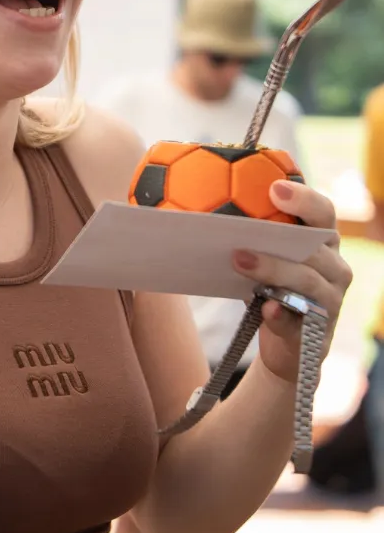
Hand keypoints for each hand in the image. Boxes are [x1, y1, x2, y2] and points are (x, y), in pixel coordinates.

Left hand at [231, 180, 352, 383]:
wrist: (287, 344)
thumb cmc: (273, 289)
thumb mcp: (266, 260)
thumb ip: (251, 237)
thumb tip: (197, 210)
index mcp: (324, 243)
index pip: (324, 213)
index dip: (304, 199)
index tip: (275, 189)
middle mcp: (335, 268)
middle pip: (313, 248)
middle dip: (278, 239)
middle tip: (243, 235)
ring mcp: (330, 300)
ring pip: (306, 280)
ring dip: (272, 270)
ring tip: (239, 261)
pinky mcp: (317, 331)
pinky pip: (299, 320)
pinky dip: (281, 315)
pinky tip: (266, 309)